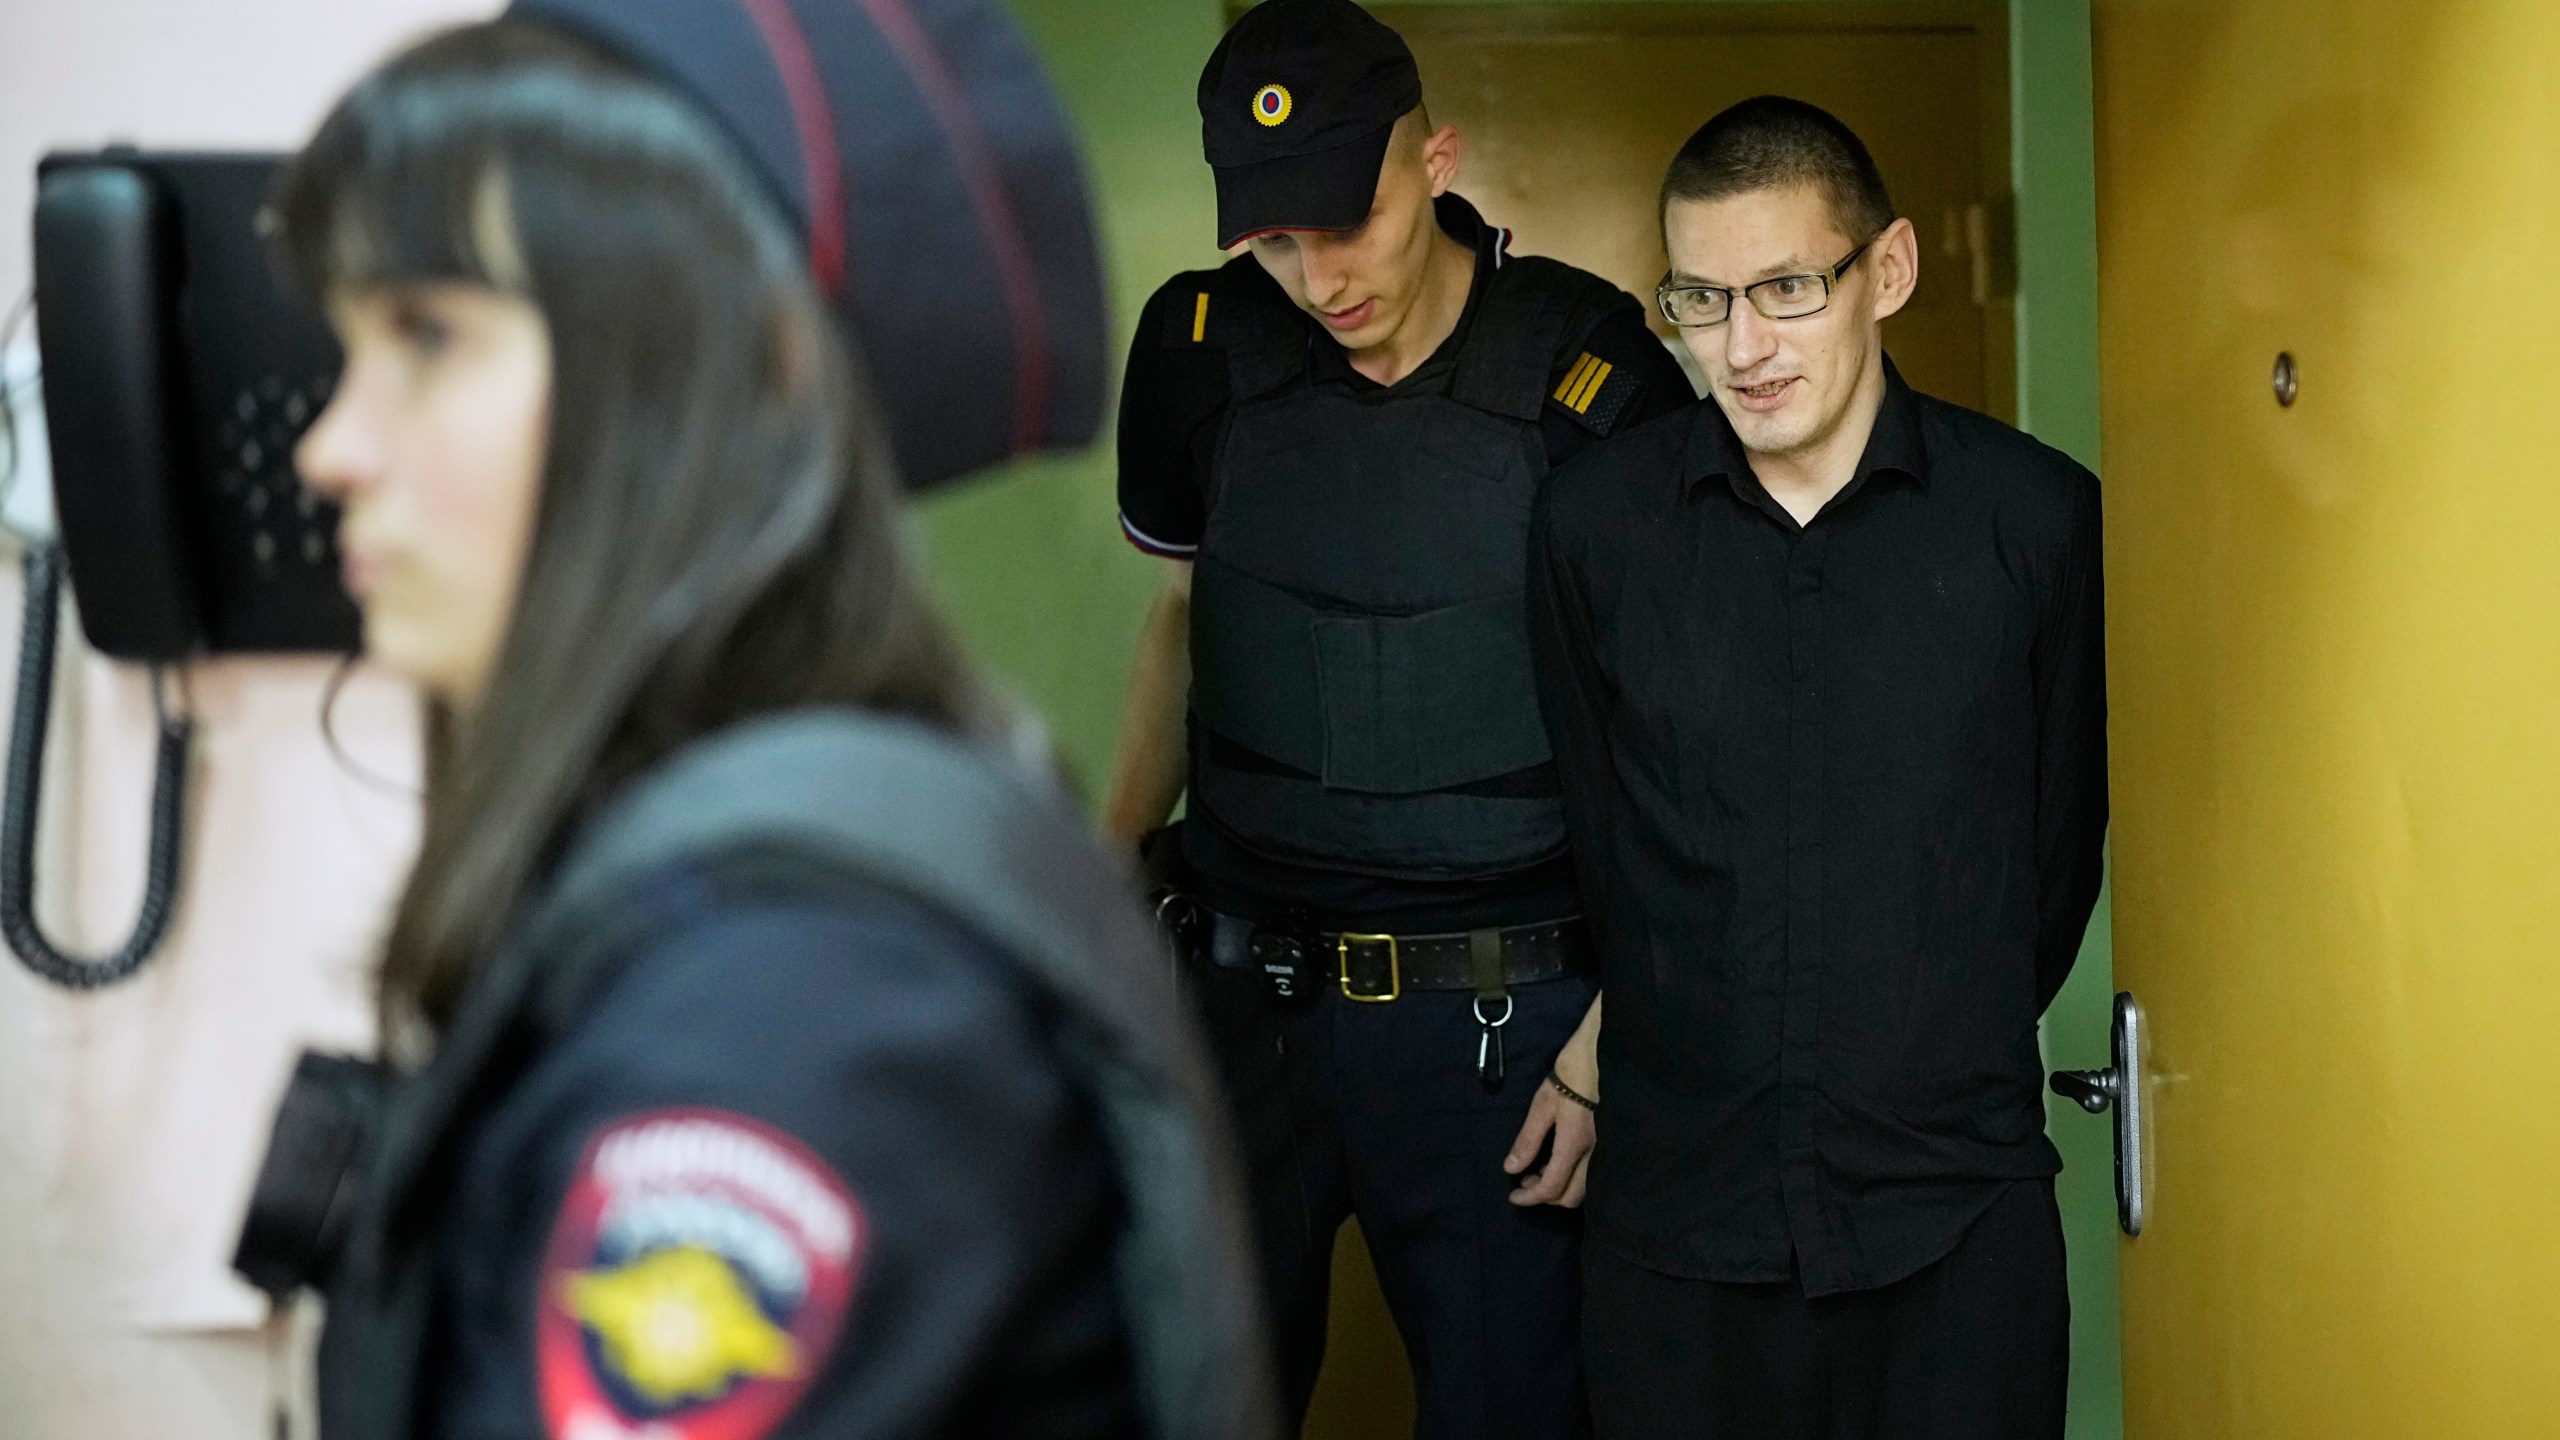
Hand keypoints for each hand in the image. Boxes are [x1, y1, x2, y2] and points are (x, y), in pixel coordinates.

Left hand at [1504, 994, 1600, 1207]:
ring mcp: (1604, 1152)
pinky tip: (1555, 1162)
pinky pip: (1590, 1176)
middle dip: (1544, 1196)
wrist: (1602, 1058)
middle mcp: (1594, 1155)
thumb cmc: (1569, 1077)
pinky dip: (1570, 1178)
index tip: (1512, 1196)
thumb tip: (1511, 1169)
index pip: (1552, 1188)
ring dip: (1558, 1188)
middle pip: (1570, 1197)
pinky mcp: (1607, 1146)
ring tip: (1536, 1171)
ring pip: (1583, 1189)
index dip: (1529, 1198)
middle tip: (1524, 1181)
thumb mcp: (1541, 1106)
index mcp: (1574, 1145)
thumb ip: (1527, 1140)